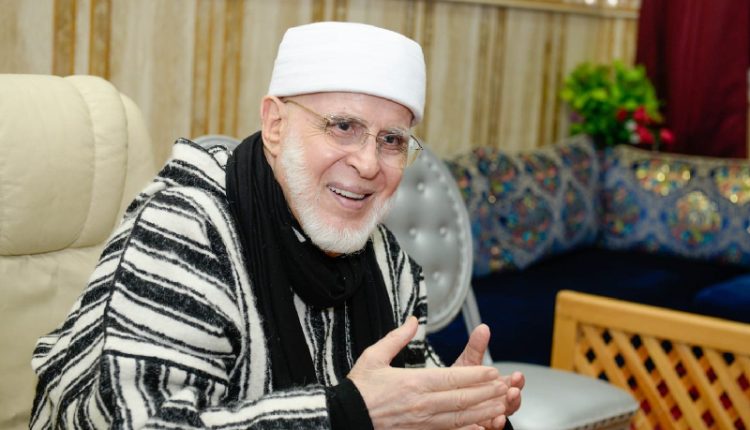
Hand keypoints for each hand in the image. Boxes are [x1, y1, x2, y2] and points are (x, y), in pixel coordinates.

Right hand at [348, 316, 508, 428]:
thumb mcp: (374, 357)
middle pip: (462, 398)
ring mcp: (422, 422)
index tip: (492, 371)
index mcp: (412, 382)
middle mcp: (421, 404)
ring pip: (460, 416)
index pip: (452, 378)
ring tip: (501, 405)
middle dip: (487, 392)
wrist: (345, 418)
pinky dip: (466, 429)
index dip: (476, 376)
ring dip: (483, 410)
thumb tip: (412, 321)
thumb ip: (396, 337)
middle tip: (505, 386)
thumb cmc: (359, 390)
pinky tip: (480, 427)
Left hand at [452, 324, 525, 428]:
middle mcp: (495, 402)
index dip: (517, 381)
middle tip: (513, 393)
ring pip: (499, 419)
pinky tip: (484, 426)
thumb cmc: (459, 381)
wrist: (441, 398)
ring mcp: (487, 416)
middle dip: (514, 398)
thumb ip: (476, 347)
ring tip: (501, 414)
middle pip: (510, 403)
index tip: (518, 375)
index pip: (512, 384)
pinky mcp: (475, 427)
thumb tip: (483, 328)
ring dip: (503, 416)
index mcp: (496, 386)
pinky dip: (485, 429)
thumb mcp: (467, 363)